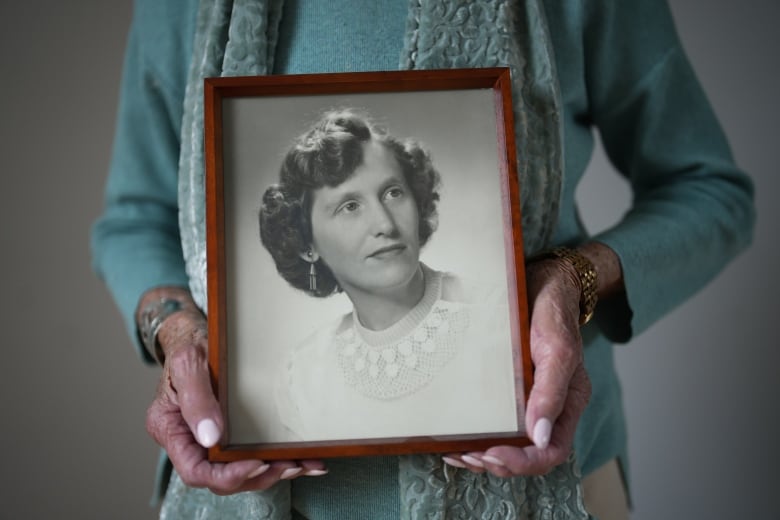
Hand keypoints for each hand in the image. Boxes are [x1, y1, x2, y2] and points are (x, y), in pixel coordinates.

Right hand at [143, 292, 325, 494]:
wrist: (196, 334)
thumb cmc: (189, 344)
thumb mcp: (188, 363)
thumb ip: (196, 399)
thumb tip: (211, 438)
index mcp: (171, 430)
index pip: (196, 471)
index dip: (227, 476)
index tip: (256, 464)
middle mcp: (190, 441)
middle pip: (222, 478)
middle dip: (257, 476)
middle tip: (289, 466)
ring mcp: (210, 439)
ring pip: (240, 470)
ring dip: (272, 471)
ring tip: (301, 464)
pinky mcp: (230, 432)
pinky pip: (251, 454)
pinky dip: (276, 459)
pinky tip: (302, 459)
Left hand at [443, 255, 591, 475]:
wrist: (540, 284)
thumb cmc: (552, 313)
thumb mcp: (557, 349)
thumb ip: (551, 393)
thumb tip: (539, 438)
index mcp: (567, 404)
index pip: (551, 452)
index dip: (523, 463)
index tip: (493, 455)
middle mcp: (547, 408)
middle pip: (526, 454)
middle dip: (496, 463)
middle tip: (467, 457)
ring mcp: (525, 400)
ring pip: (507, 444)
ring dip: (481, 455)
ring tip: (456, 455)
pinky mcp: (506, 390)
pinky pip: (493, 423)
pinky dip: (474, 437)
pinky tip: (454, 440)